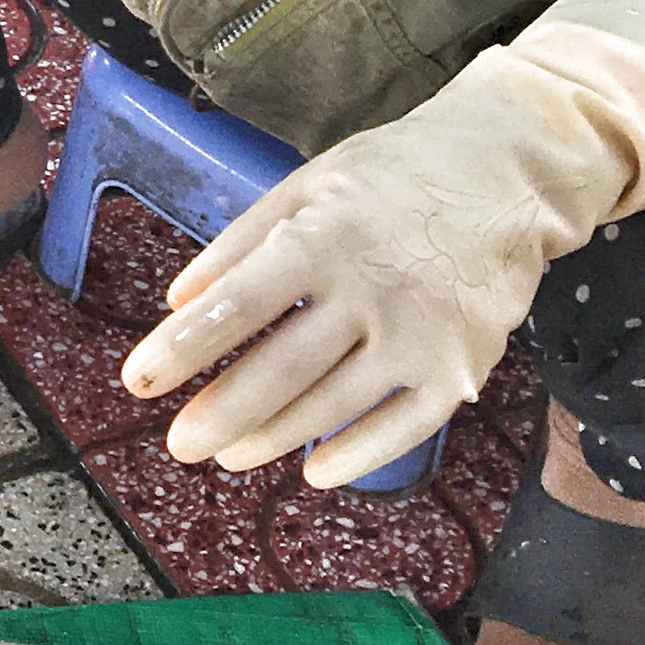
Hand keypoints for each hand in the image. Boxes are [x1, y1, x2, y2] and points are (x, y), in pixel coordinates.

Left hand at [119, 49, 633, 487]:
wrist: (507, 174)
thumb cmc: (391, 175)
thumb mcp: (306, 185)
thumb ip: (239, 243)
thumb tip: (179, 300)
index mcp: (323, 237)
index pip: (237, 305)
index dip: (183, 348)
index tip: (138, 380)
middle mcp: (372, 291)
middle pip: (282, 368)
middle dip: (221, 412)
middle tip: (178, 443)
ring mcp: (423, 337)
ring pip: (334, 405)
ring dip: (274, 436)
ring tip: (227, 453)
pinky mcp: (463, 367)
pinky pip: (403, 428)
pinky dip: (357, 456)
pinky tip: (313, 470)